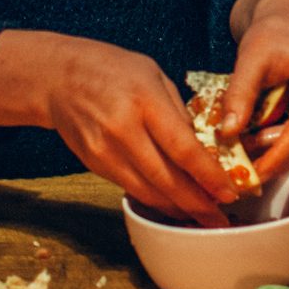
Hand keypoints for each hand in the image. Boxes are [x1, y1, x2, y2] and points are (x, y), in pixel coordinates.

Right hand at [0, 30, 236, 226]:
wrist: (59, 78)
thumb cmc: (114, 69)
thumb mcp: (154, 75)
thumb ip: (178, 112)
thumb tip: (204, 148)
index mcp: (145, 101)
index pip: (182, 148)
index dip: (208, 175)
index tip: (229, 191)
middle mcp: (124, 130)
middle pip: (166, 178)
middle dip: (197, 203)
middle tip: (221, 218)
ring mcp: (105, 151)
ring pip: (148, 191)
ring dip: (178, 209)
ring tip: (202, 218)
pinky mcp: (95, 165)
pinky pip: (131, 188)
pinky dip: (154, 200)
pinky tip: (173, 205)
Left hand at [226, 0, 288, 183]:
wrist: (287, 19)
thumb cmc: (272, 32)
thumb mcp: (250, 59)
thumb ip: (240, 95)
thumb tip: (228, 133)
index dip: (278, 156)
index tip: (253, 175)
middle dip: (275, 157)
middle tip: (242, 166)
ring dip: (279, 150)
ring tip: (246, 149)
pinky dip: (285, 141)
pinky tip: (260, 139)